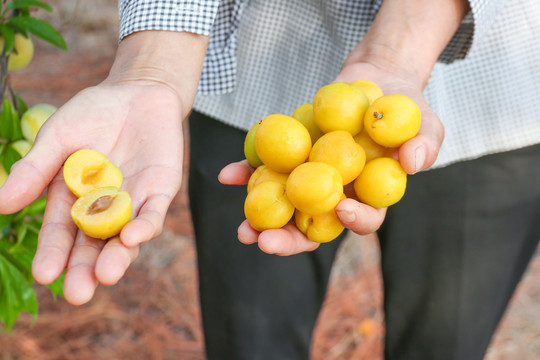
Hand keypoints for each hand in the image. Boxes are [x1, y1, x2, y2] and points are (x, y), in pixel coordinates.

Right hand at [0, 80, 185, 304]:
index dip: (53, 254)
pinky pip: (153, 212)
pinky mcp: (160, 190)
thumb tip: (1, 205)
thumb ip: (35, 169)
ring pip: (125, 236)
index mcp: (72, 199)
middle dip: (85, 270)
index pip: (61, 233)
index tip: (44, 275)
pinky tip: (132, 237)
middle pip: (93, 245)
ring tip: (106, 275)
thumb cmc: (93, 113)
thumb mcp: (57, 137)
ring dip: (117, 256)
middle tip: (78, 295)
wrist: (137, 92)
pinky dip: (144, 225)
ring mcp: (133, 201)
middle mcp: (103, 207)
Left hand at [219, 60, 443, 255]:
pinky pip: (265, 167)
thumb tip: (413, 163)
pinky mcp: (290, 155)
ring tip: (243, 229)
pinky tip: (228, 175)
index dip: (355, 221)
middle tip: (267, 243)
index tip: (343, 210)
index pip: (362, 218)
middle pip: (312, 224)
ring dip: (260, 218)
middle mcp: (335, 191)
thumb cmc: (406, 109)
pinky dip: (247, 172)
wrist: (375, 82)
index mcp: (368, 195)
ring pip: (283, 204)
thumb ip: (424, 144)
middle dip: (289, 239)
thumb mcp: (426, 123)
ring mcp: (309, 175)